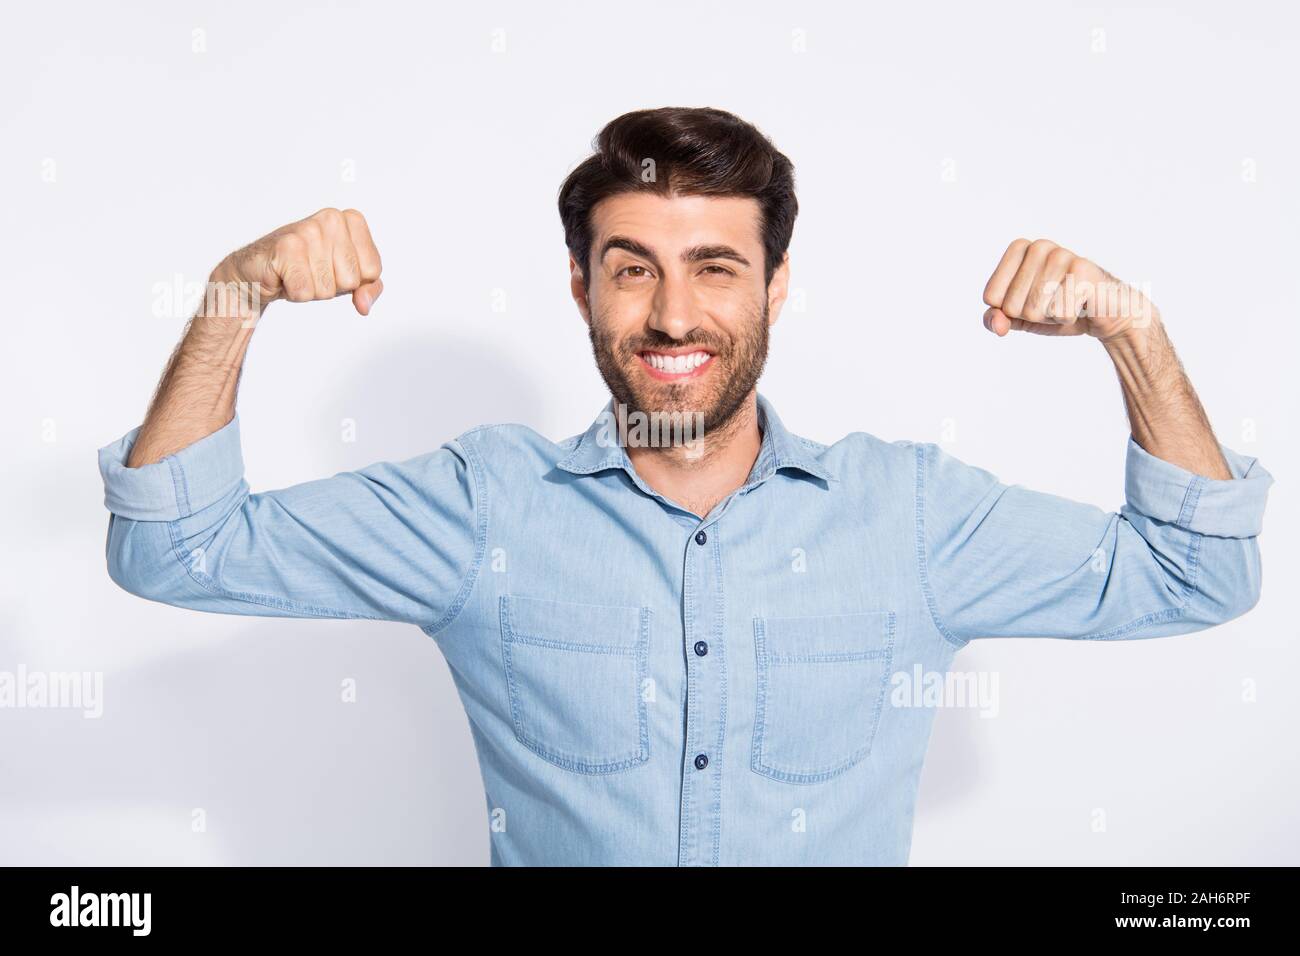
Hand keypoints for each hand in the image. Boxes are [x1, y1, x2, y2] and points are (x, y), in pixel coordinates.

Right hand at [210, 208, 382, 317]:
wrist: (258, 272)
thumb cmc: (305, 269)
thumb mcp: (345, 277)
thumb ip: (369, 288)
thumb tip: (364, 305)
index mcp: (350, 220)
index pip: (373, 270)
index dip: (353, 281)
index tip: (333, 268)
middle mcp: (331, 219)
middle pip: (351, 280)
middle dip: (332, 286)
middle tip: (312, 272)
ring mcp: (308, 231)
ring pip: (328, 288)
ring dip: (312, 290)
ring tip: (298, 273)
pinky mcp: (286, 247)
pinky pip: (305, 291)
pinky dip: (295, 293)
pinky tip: (284, 277)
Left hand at [981, 238, 1156, 341]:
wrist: (1106, 313)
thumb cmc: (1060, 310)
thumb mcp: (1020, 317)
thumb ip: (996, 319)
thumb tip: (997, 325)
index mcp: (1019, 249)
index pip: (991, 297)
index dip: (1010, 311)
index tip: (1034, 300)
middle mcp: (1038, 246)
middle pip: (1011, 305)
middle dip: (1033, 315)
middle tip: (1056, 303)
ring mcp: (1061, 255)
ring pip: (1034, 309)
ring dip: (1051, 317)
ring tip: (1068, 302)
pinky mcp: (1082, 269)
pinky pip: (1058, 312)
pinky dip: (1068, 318)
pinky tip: (1082, 304)